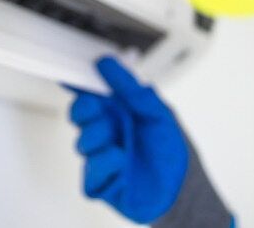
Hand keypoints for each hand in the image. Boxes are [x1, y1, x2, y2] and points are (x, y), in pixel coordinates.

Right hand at [67, 56, 188, 223]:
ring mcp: (100, 157)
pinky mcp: (99, 182)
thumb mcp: (157, 112)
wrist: (182, 188)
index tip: (71, 75)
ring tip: (120, 143)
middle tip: (97, 108)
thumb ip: (131, 88)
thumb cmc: (169, 151)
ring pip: (82, 143)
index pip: (90, 94)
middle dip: (83, 109)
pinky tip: (122, 161)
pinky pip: (90, 171)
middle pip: (77, 115)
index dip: (78, 84)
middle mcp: (106, 133)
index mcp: (116, 113)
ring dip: (99, 137)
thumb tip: (108, 64)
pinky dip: (106, 163)